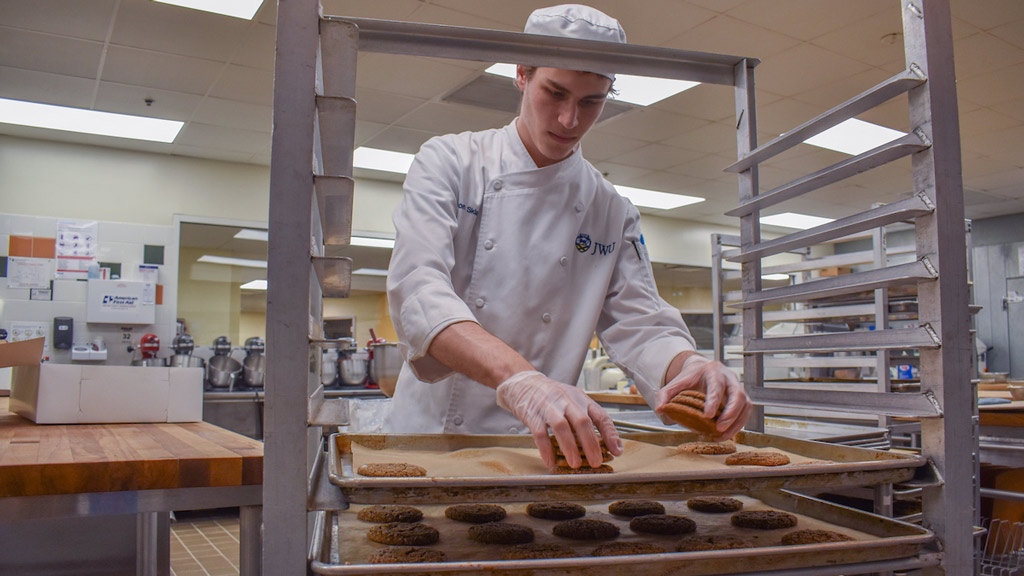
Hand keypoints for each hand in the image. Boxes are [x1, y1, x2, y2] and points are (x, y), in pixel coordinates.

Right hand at [496, 370, 622, 467]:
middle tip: (596, 462)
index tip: (616, 451)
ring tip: (575, 464)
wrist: (523, 384)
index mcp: (580, 398)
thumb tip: (604, 443)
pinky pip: (540, 433)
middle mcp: (566, 400)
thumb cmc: (552, 396)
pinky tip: (551, 462)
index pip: (600, 416)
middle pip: (582, 422)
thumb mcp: (573, 401)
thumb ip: (587, 418)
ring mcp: (549, 406)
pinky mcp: (532, 414)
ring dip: (570, 448)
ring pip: (562, 427)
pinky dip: (546, 449)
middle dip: (591, 444)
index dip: (610, 434)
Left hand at [654, 355, 751, 439]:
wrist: (702, 371)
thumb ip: (665, 394)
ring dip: (736, 422)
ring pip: (745, 405)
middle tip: (719, 428)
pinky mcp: (742, 399)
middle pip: (738, 395)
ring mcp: (738, 388)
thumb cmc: (691, 378)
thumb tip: (660, 409)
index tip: (708, 415)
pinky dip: (738, 425)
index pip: (717, 385)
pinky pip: (745, 412)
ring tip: (722, 436)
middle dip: (730, 413)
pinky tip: (725, 435)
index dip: (714, 401)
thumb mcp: (676, 382)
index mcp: (713, 371)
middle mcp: (729, 378)